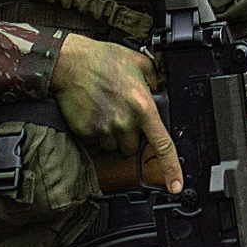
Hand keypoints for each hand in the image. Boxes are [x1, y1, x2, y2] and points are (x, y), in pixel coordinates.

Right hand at [53, 34, 182, 192]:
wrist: (70, 63)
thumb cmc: (103, 59)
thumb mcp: (140, 62)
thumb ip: (154, 80)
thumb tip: (159, 92)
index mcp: (143, 107)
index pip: (162, 145)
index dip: (172, 169)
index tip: (175, 186)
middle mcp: (124, 122)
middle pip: (132, 147)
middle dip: (130, 136)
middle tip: (122, 113)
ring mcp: (103, 129)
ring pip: (113, 147)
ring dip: (112, 136)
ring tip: (106, 109)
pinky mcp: (86, 132)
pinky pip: (96, 143)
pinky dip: (96, 133)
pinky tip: (94, 112)